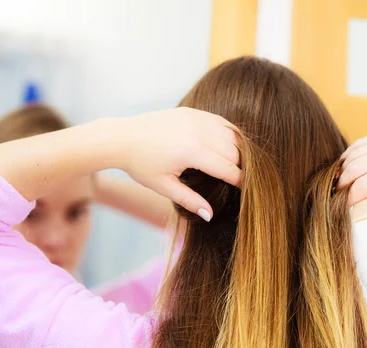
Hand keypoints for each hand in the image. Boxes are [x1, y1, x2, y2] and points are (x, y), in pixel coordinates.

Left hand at [120, 107, 241, 220]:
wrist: (122, 137)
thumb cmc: (141, 165)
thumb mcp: (164, 187)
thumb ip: (190, 200)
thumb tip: (211, 216)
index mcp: (191, 152)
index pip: (227, 168)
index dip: (240, 180)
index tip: (245, 189)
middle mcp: (197, 132)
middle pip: (234, 151)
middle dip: (240, 166)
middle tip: (240, 178)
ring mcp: (196, 119)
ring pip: (232, 134)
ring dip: (237, 149)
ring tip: (236, 164)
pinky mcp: (193, 112)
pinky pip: (221, 122)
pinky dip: (230, 133)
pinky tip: (229, 145)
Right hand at [338, 130, 366, 211]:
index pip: (365, 184)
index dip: (352, 198)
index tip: (347, 208)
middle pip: (354, 167)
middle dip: (343, 184)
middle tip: (339, 197)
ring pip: (354, 153)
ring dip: (344, 169)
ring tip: (342, 184)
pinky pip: (361, 143)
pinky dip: (350, 155)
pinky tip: (349, 167)